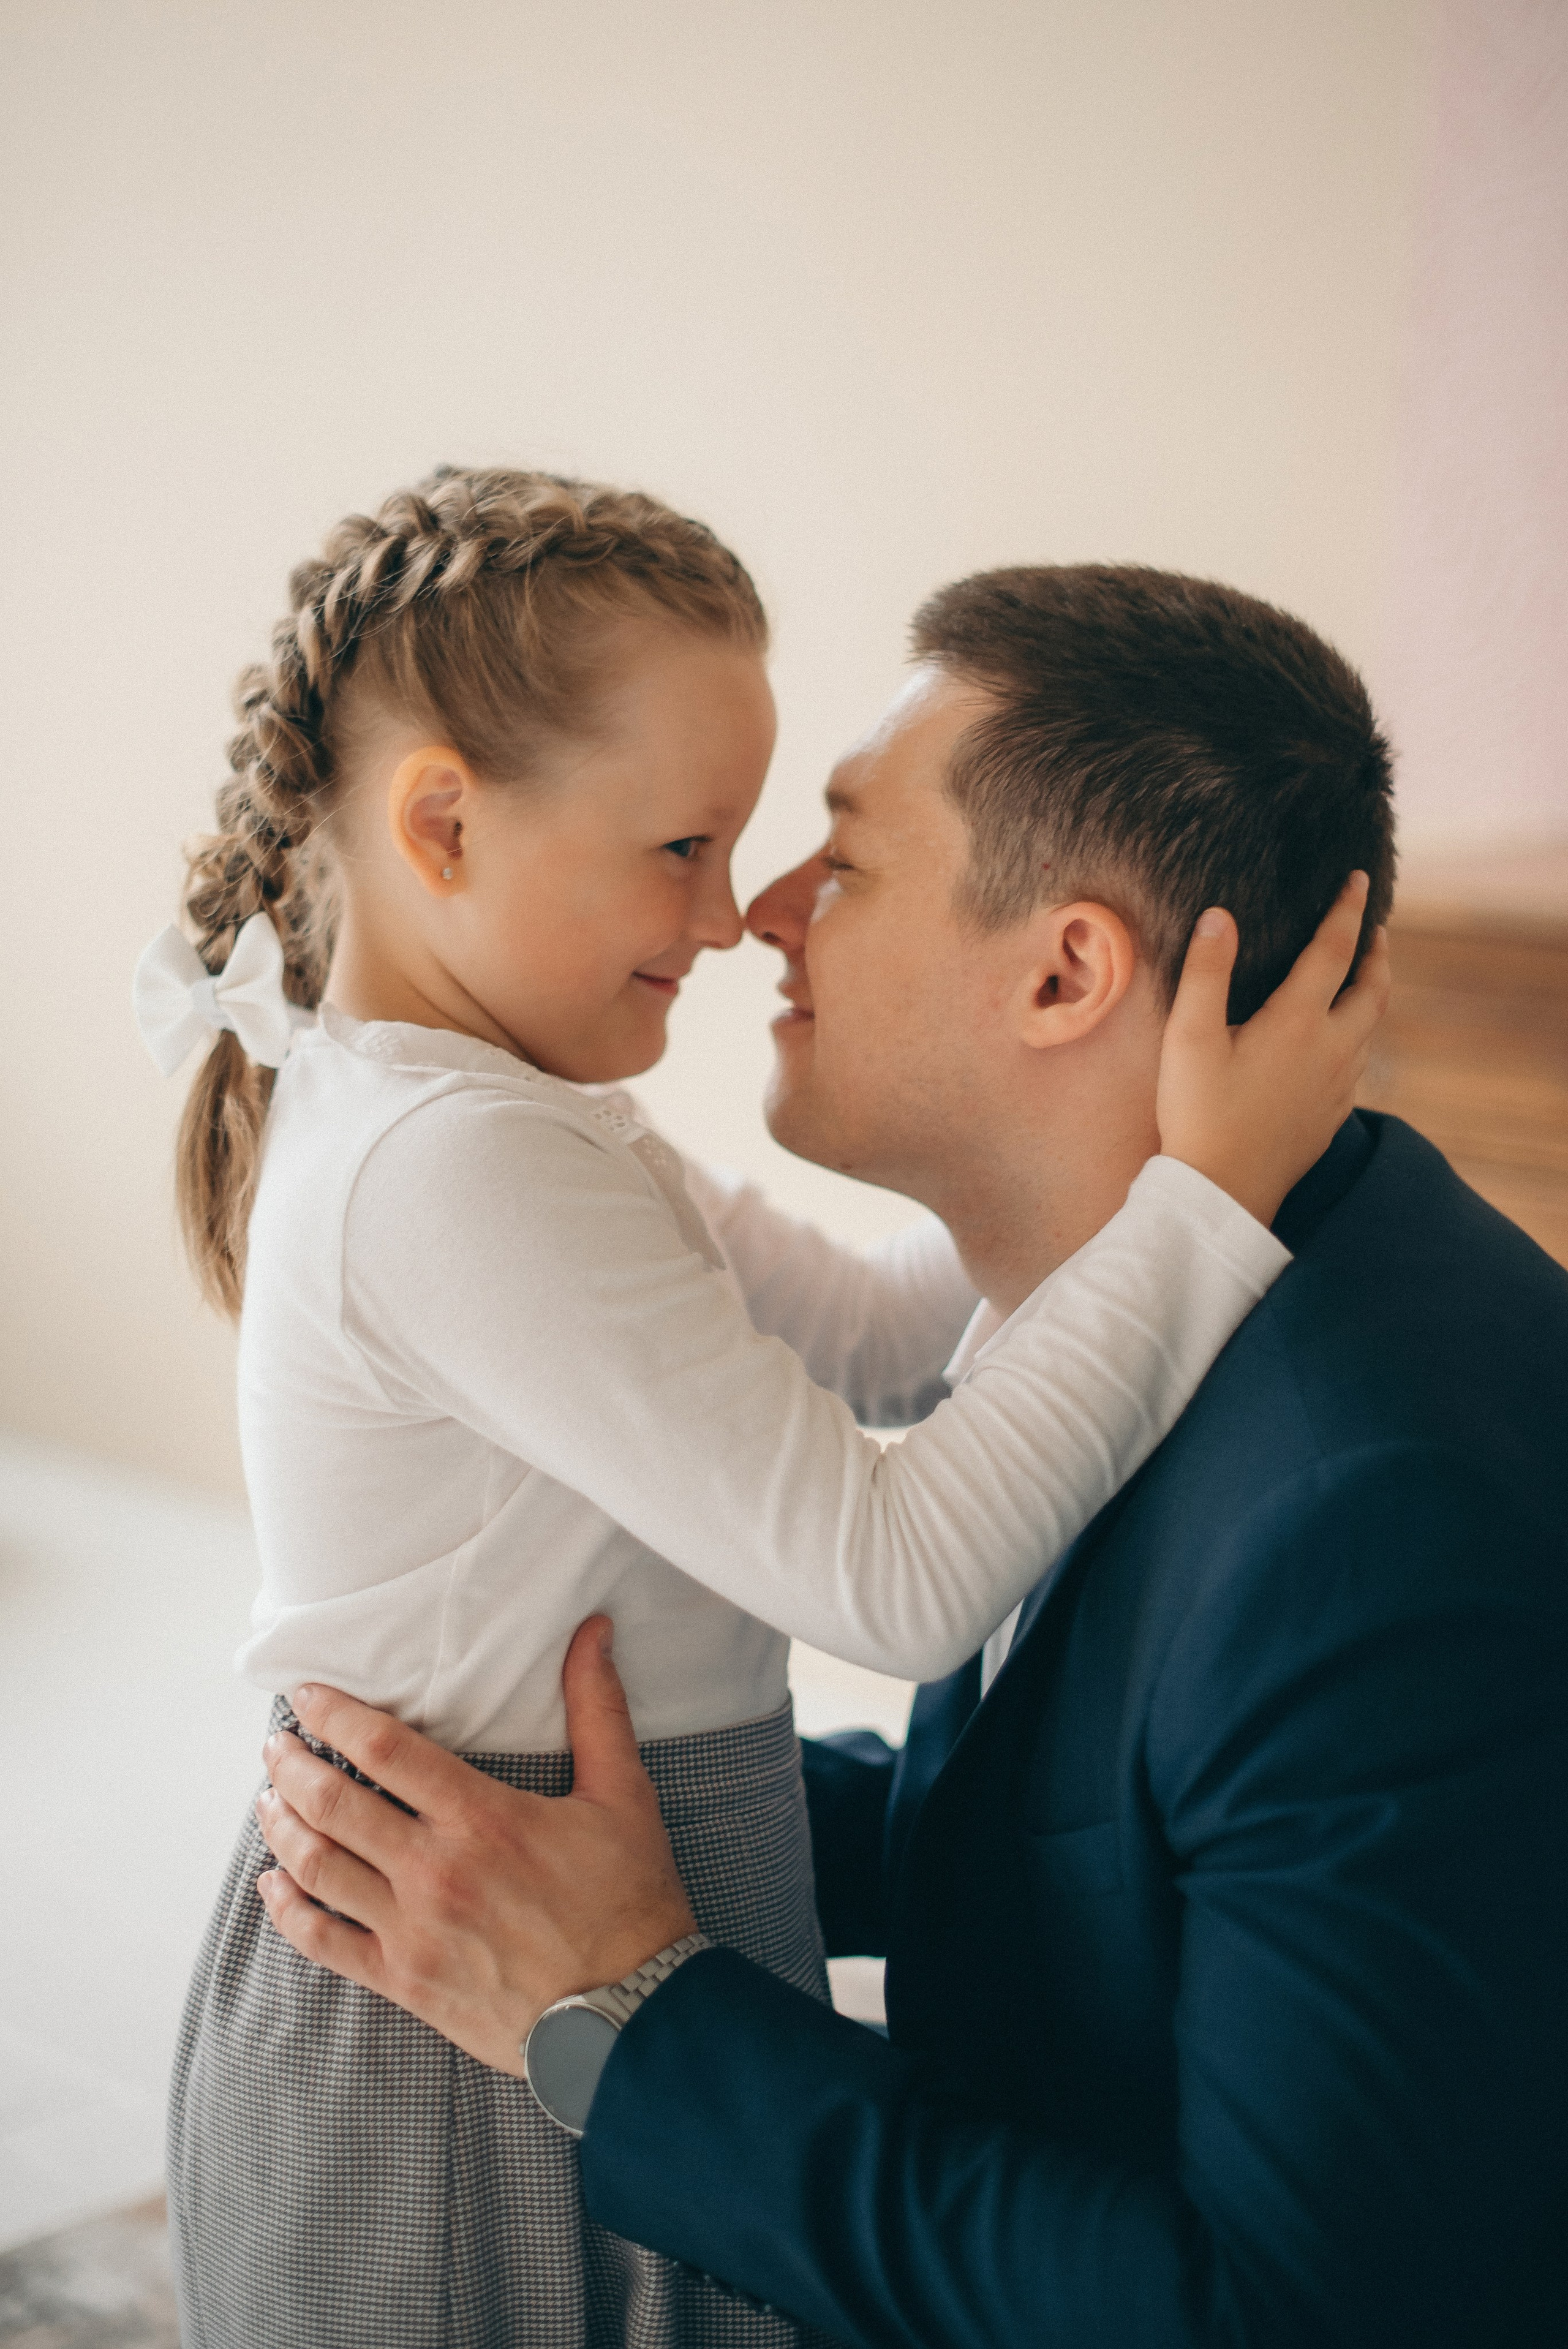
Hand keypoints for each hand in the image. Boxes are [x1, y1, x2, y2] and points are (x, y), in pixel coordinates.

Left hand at [254, 1616, 697, 2075]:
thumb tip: (594, 1630)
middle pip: (335, 1805)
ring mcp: (413, 1930)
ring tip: (268, 1800)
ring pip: (319, 1869)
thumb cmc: (628, 1901)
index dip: (336, 1715)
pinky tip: (272, 1886)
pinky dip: (288, 1911)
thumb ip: (598, 1707)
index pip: (385, 1749)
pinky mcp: (406, 1981)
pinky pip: (326, 1942)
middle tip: (275, 1745)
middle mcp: (435, 1870)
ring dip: (282, 1829)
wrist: (629, 2014)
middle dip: (293, 1766)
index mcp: (481, 1818)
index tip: (306, 1696)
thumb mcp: (622, 1794)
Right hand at [1156, 872, 1390, 1227]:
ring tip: (1359, 980)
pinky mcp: (1331, 1117)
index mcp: (1298, 1022)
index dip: (1347, 911)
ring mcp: (1337, 1088)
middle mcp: (1331, 1050)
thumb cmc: (1199, 1113)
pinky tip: (1337, 1045)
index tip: (1359, 880)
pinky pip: (1356, 1066)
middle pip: (1373, 990)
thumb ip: (1205, 972)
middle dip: (1377, 954)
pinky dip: (1356, 1037)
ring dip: (1370, 995)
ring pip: (1369, 1029)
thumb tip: (1220, 916)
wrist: (1222, 1193)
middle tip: (1376, 930)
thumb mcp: (1188, 1037)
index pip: (1334, 950)